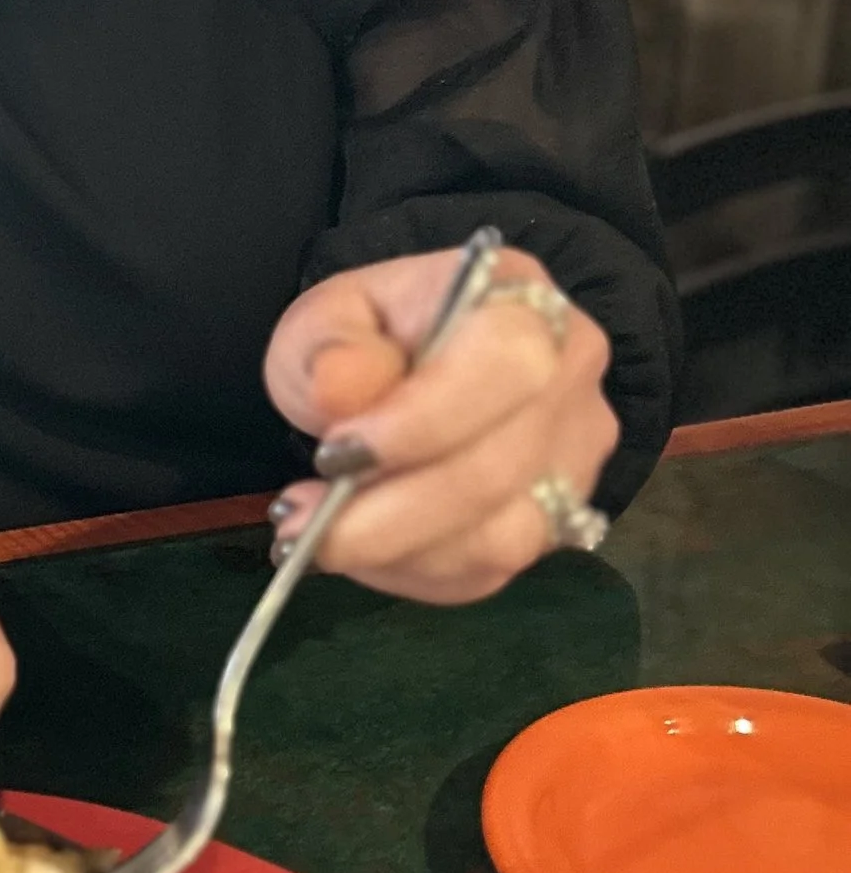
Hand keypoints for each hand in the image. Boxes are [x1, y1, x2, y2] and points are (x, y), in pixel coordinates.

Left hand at [265, 246, 616, 604]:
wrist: (408, 369)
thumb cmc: (370, 337)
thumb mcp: (327, 318)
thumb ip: (328, 345)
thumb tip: (340, 386)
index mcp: (520, 300)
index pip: (504, 363)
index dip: (421, 423)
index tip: (335, 454)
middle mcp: (570, 377)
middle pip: (496, 470)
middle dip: (386, 514)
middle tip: (297, 521)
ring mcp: (575, 456)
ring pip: (500, 539)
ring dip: (394, 550)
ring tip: (318, 532)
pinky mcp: (559, 521)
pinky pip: (487, 572)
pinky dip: (410, 571)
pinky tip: (363, 547)